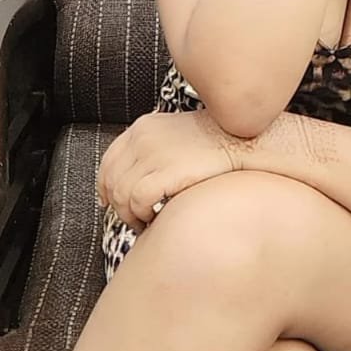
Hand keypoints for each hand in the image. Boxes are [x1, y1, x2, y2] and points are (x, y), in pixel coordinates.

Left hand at [96, 108, 242, 232]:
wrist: (245, 140)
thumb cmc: (217, 142)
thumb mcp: (177, 134)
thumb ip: (154, 148)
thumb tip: (137, 176)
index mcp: (143, 127)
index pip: (109, 160)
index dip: (105, 185)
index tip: (109, 202)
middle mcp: (143, 138)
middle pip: (112, 179)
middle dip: (117, 205)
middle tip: (131, 219)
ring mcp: (153, 154)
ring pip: (122, 194)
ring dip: (130, 214)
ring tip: (145, 222)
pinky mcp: (166, 171)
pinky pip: (138, 200)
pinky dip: (142, 215)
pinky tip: (155, 220)